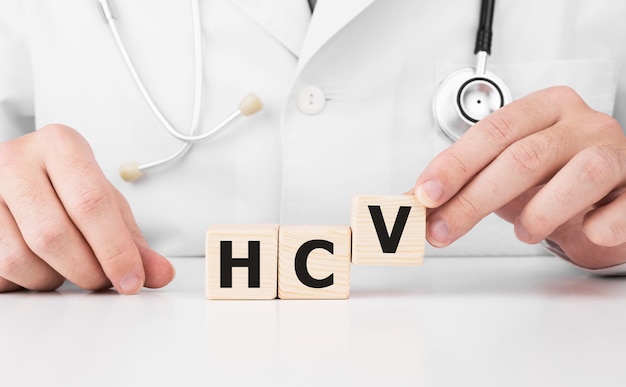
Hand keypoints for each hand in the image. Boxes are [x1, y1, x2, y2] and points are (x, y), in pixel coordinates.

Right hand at [0, 124, 174, 292]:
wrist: (20, 173)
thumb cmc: (68, 187)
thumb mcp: (106, 204)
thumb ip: (133, 241)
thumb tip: (162, 273)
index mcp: (60, 146)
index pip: (91, 203)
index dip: (115, 250)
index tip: (131, 280)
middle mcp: (16, 160)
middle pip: (54, 234)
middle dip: (86, 271)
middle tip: (102, 280)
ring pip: (19, 258)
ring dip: (52, 279)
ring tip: (67, 268)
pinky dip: (24, 281)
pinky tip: (39, 266)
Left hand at [414, 86, 625, 268]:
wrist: (613, 192)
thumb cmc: (555, 177)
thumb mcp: (506, 174)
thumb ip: (465, 183)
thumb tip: (415, 202)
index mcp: (545, 109)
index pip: (493, 131)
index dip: (456, 164)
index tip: (425, 193)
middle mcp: (581, 123)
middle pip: (524, 156)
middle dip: (475, 199)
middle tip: (444, 229)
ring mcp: (617, 151)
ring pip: (580, 174)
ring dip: (540, 213)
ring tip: (524, 233)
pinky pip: (624, 206)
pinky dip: (600, 224)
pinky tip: (586, 231)